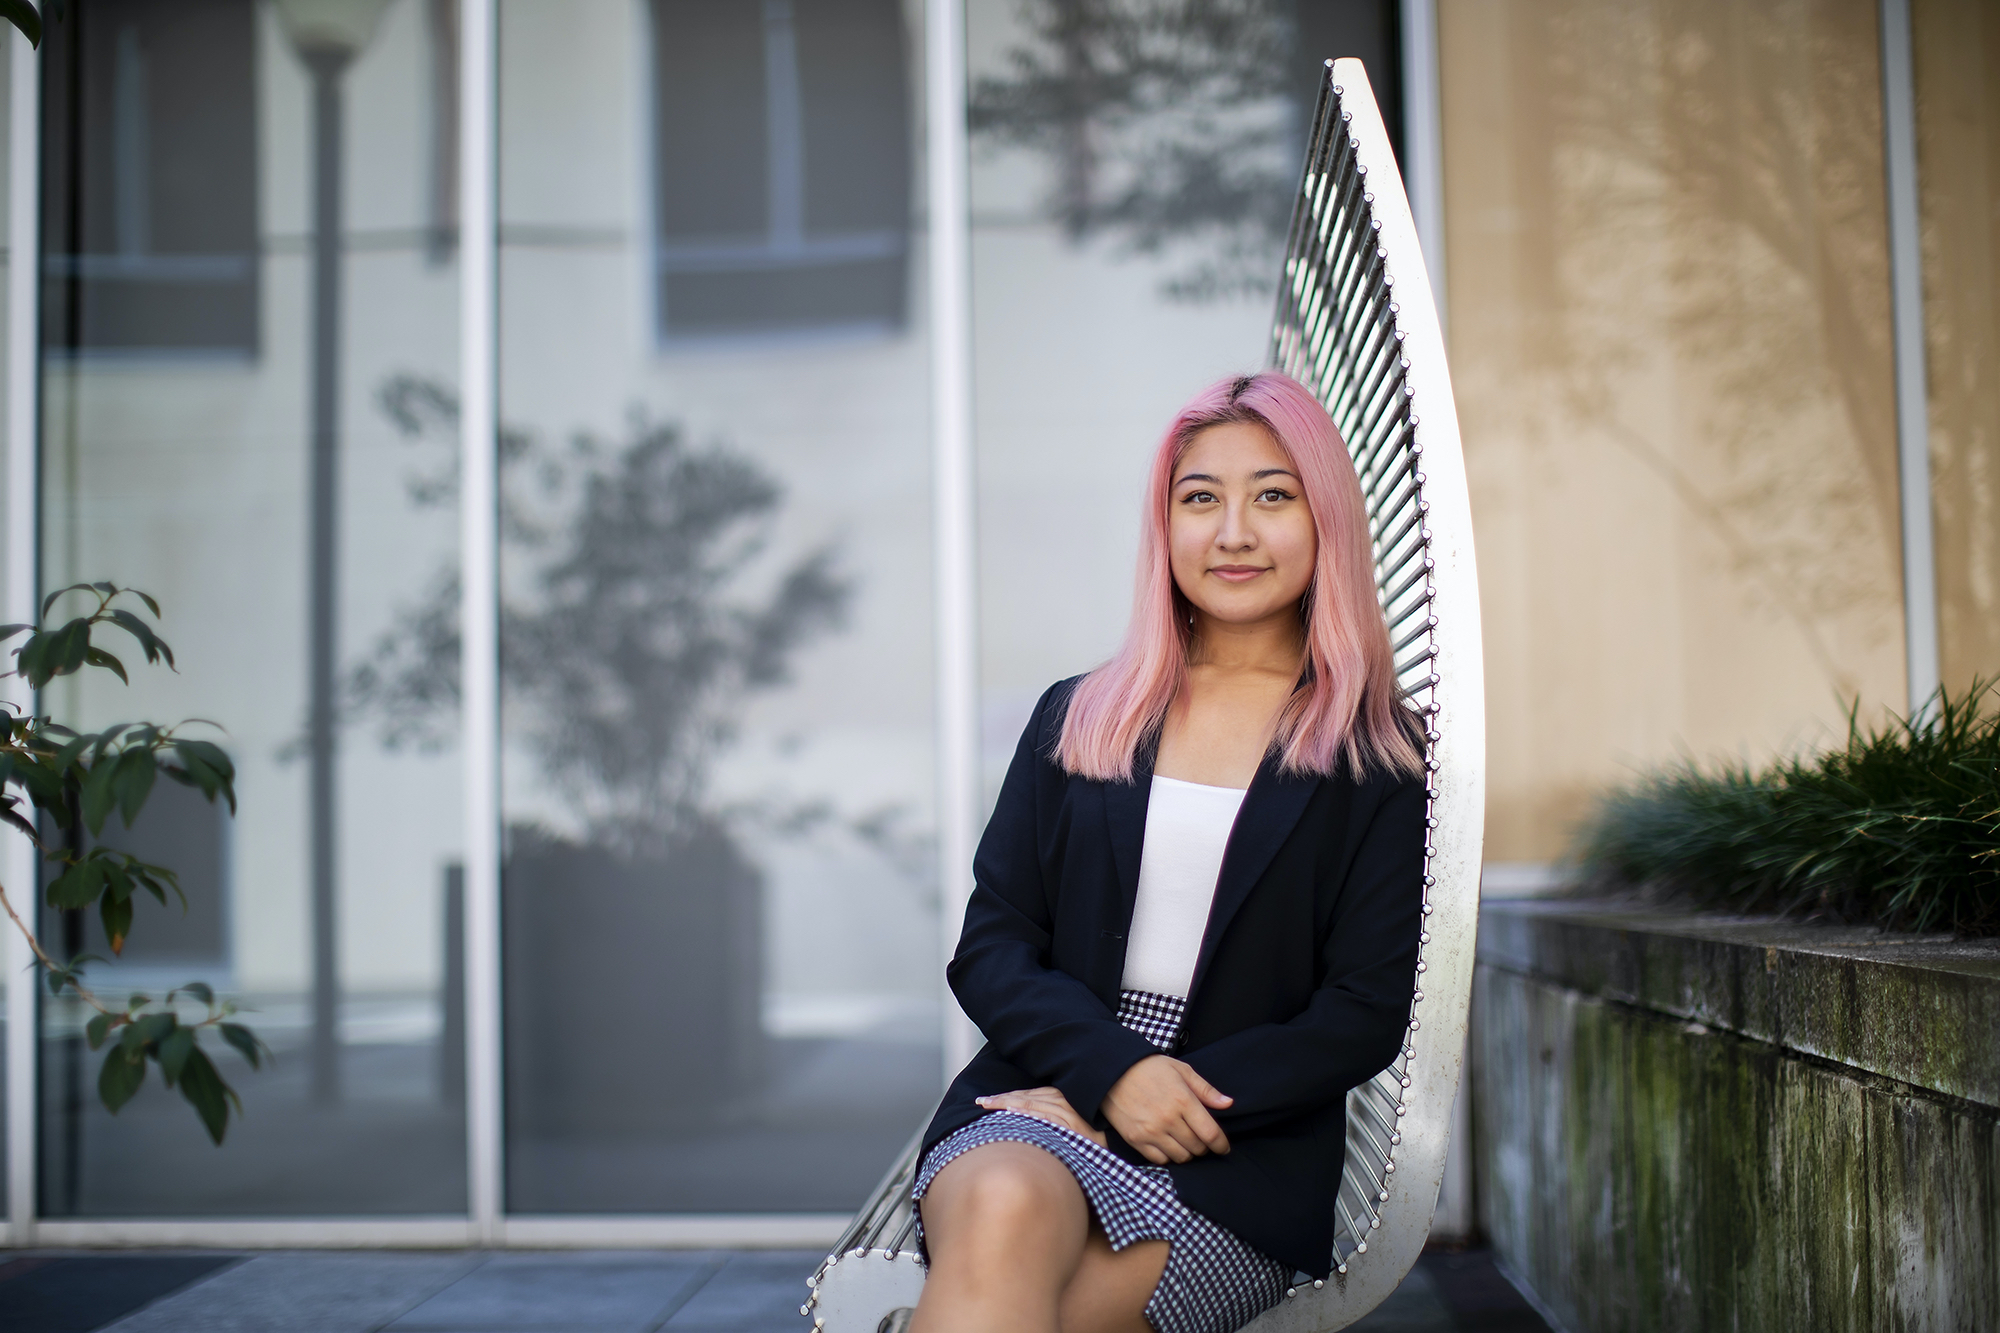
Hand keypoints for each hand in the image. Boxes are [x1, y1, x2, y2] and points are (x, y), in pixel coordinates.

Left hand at [975, 1087, 1107, 1147]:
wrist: (1111, 1153)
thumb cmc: (1086, 1141)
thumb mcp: (1066, 1126)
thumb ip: (1047, 1119)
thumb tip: (1020, 1121)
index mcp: (1060, 1099)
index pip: (1027, 1095)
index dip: (1006, 1097)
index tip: (986, 1100)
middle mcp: (1063, 1101)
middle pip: (1026, 1097)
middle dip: (1002, 1098)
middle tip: (981, 1101)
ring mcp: (1068, 1112)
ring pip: (1032, 1103)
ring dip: (1009, 1103)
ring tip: (989, 1105)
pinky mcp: (1071, 1125)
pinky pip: (1045, 1116)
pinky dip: (1028, 1113)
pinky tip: (1012, 1114)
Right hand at [1101, 1055, 1232, 1163]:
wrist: (1112, 1071)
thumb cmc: (1149, 1068)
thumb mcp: (1181, 1070)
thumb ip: (1206, 1090)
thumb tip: (1228, 1104)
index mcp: (1182, 1100)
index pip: (1210, 1134)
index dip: (1221, 1144)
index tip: (1223, 1147)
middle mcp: (1168, 1119)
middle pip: (1197, 1147)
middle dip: (1204, 1146)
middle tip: (1200, 1138)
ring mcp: (1150, 1131)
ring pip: (1181, 1157)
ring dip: (1187, 1152)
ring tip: (1185, 1141)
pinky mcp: (1135, 1139)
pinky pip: (1160, 1160)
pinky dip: (1168, 1156)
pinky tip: (1168, 1144)